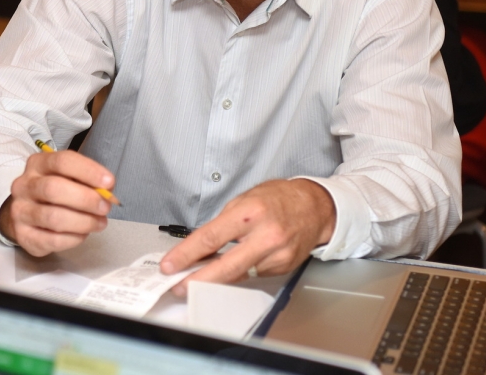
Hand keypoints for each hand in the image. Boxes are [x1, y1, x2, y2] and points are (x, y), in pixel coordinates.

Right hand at [0, 150, 113, 256]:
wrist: (26, 215)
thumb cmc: (54, 194)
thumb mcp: (69, 178)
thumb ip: (87, 181)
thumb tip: (107, 191)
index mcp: (37, 164)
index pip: (62, 161)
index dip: (88, 171)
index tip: (109, 182)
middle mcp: (24, 185)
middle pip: (54, 188)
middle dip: (86, 199)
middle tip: (105, 207)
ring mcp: (20, 211)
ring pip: (54, 217)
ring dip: (84, 221)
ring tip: (99, 223)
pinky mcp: (23, 235)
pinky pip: (53, 240)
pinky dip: (74, 238)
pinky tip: (83, 234)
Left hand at [160, 179, 334, 296]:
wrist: (315, 207)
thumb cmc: (278, 199)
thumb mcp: (244, 200)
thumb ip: (222, 224)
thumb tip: (199, 247)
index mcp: (250, 213)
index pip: (210, 238)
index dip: (186, 254)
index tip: (170, 264)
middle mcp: (265, 235)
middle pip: (225, 266)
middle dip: (197, 279)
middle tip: (178, 286)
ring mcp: (277, 255)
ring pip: (239, 274)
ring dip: (216, 277)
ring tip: (199, 276)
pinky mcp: (283, 267)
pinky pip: (254, 274)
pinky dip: (241, 271)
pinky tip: (238, 262)